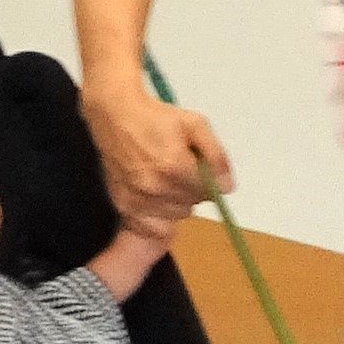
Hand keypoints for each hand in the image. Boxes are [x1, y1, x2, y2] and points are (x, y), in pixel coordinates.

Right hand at [87, 82, 232, 233]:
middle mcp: (156, 189)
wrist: (116, 117)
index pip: (208, 192)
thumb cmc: (156, 118)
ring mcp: (138, 200)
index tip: (197, 165)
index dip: (208, 179)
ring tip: (166, 180)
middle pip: (192, 205)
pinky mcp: (124, 206)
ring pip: (175, 215)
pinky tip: (155, 198)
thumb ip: (216, 156)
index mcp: (175, 168)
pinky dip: (158, 216)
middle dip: (192, 189)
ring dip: (177, 202)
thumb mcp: (195, 125)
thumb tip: (227, 187)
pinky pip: (152, 226)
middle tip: (180, 169)